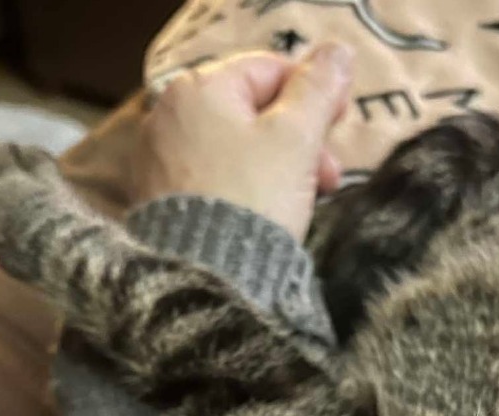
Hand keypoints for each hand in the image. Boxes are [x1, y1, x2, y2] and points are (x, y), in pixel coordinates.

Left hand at [132, 43, 353, 240]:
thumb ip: (317, 90)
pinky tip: (265, 217)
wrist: (206, 280)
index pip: (270, 70)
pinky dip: (246, 190)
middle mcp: (168, 115)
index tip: (340, 127)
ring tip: (301, 202)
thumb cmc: (252, 202)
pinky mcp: (161, 201)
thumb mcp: (296, 139)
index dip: (314, 95)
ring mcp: (159, 160)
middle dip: (298, 141)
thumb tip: (337, 53)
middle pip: (252, 111)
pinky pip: (215, 180)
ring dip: (278, 168)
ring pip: (235, 148)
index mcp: (200, 88)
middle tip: (327, 177)